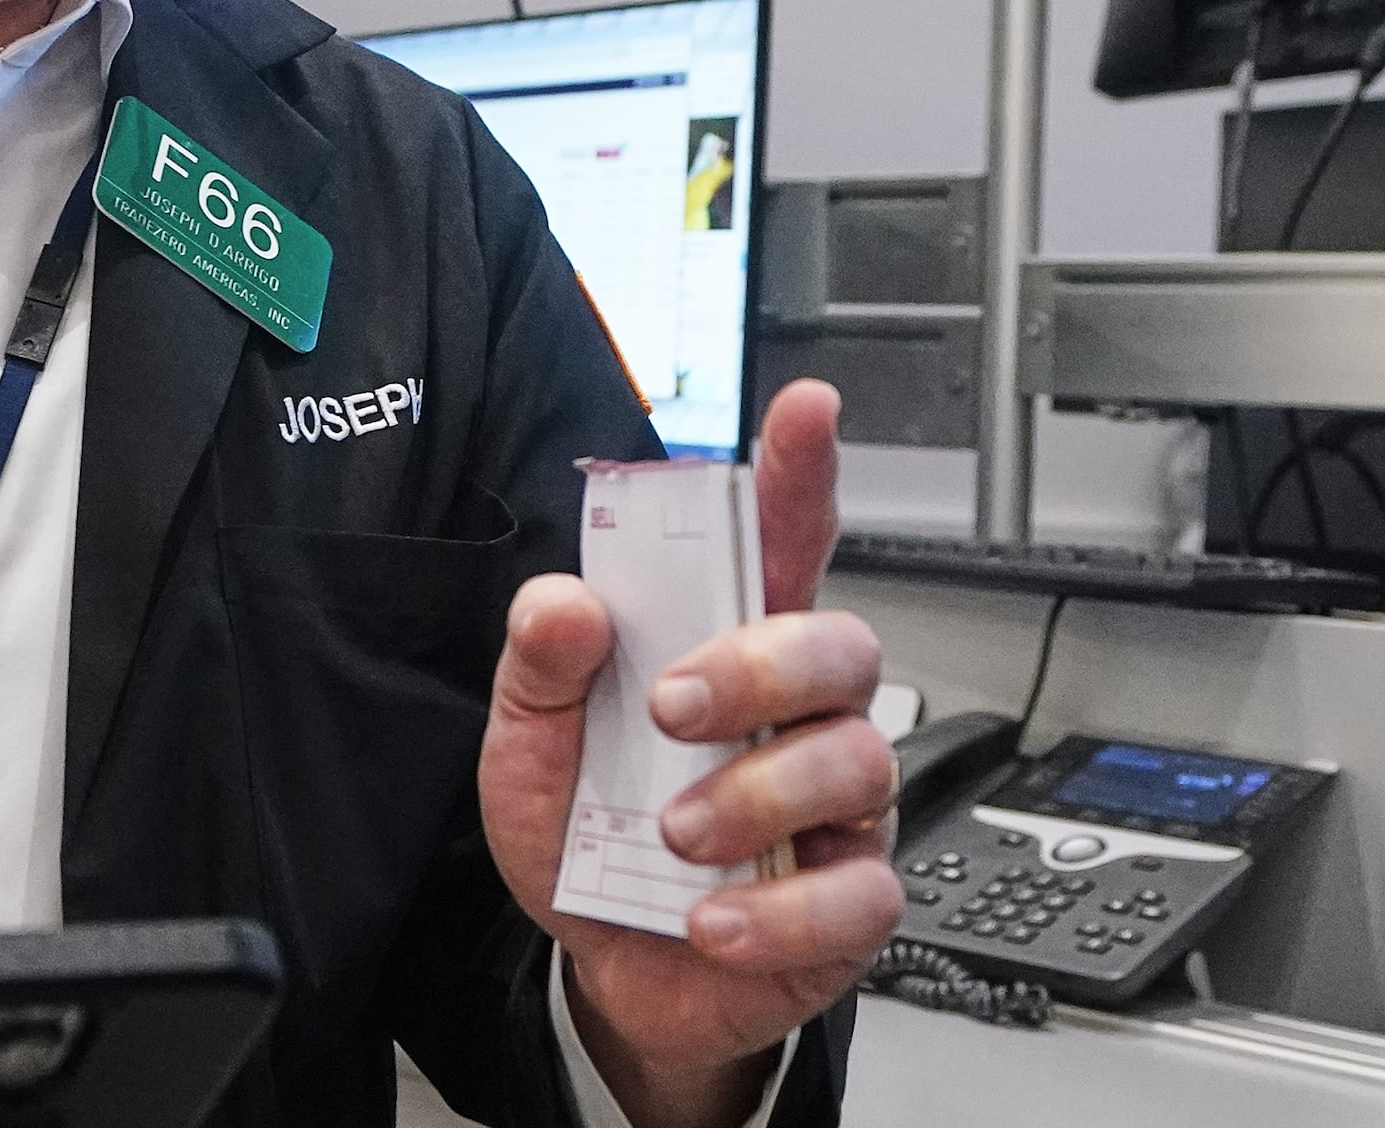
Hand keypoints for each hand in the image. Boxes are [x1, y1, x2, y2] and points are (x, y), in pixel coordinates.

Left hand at [480, 382, 900, 1127]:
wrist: (608, 976)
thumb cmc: (589, 840)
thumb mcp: (528, 750)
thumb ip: (539, 670)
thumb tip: (563, 604)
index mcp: (730, 648)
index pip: (782, 542)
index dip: (800, 472)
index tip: (804, 409)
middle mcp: (801, 716)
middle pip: (840, 643)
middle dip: (760, 665)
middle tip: (674, 708)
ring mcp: (838, 810)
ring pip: (855, 761)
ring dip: (750, 796)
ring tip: (671, 834)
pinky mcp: (849, 904)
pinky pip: (854, 894)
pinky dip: (771, 912)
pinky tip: (708, 918)